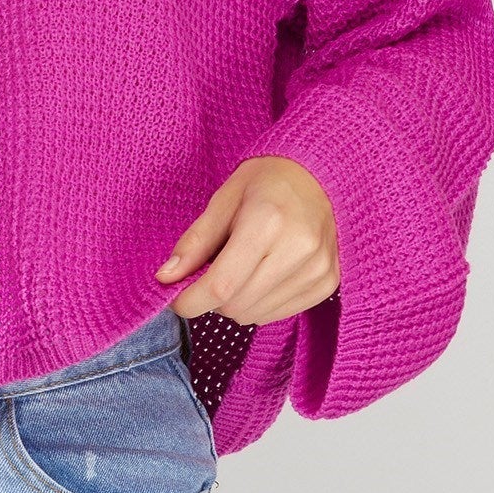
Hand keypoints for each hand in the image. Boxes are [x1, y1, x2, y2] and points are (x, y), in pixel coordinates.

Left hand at [155, 156, 340, 324]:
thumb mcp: (222, 202)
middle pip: (237, 305)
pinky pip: (278, 314)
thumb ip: (194, 243)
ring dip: (236, 303)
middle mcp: (299, 248)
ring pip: (256, 315)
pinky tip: (261, 276)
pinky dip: (259, 304)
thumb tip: (165, 278)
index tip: (175, 300)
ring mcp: (318, 269)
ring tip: (240, 269)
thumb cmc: (265, 184)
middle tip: (210, 273)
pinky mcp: (328, 283)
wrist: (319, 177)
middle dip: (211, 298)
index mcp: (267, 221)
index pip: (221, 284)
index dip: (191, 300)